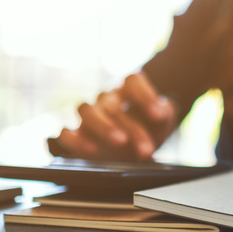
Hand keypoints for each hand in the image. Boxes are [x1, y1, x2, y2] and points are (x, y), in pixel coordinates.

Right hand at [54, 72, 177, 160]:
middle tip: (146, 150)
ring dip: (103, 127)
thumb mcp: (164, 121)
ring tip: (120, 142)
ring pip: (86, 110)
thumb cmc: (151, 129)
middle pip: (113, 104)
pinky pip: (66, 133)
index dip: (145, 95)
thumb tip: (161, 111)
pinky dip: (76, 140)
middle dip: (132, 129)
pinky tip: (91, 151)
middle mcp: (107, 98)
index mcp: (129, 89)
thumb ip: (166, 111)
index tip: (158, 115)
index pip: (132, 80)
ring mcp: (89, 115)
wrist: (137, 150)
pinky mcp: (76, 135)